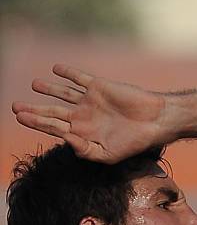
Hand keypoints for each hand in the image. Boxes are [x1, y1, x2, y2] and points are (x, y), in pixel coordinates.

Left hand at [12, 64, 170, 163]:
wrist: (154, 122)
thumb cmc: (133, 143)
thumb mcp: (107, 155)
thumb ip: (84, 150)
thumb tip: (64, 139)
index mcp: (84, 135)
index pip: (55, 128)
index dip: (37, 123)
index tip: (21, 118)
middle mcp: (84, 118)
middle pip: (54, 112)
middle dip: (35, 110)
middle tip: (15, 108)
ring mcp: (91, 102)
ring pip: (64, 94)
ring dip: (48, 90)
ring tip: (34, 86)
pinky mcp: (99, 87)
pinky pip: (79, 79)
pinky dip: (68, 73)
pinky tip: (56, 69)